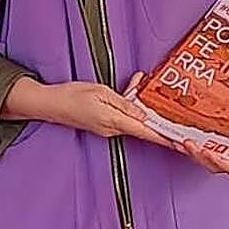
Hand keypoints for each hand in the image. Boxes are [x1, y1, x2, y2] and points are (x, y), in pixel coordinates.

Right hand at [40, 76, 178, 150]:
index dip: (163, 138)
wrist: (50, 104)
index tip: (178, 143)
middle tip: (176, 124)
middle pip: (142, 127)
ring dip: (142, 109)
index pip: (145, 132)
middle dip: (158, 122)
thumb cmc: (72, 95)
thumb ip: (124, 103)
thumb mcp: (101, 92)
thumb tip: (142, 113)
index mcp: (113, 120)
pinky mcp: (103, 125)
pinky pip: (122, 118)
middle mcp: (112, 129)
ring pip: (132, 120)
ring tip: (145, 86)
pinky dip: (130, 106)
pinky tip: (132, 90)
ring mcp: (107, 129)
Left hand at [179, 93, 228, 176]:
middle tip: (188, 145)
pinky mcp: (225, 131)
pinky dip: (196, 138)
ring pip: (210, 153)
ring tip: (181, 141)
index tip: (208, 153)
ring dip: (194, 150)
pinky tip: (185, 133)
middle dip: (200, 157)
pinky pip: (209, 139)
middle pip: (217, 163)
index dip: (219, 163)